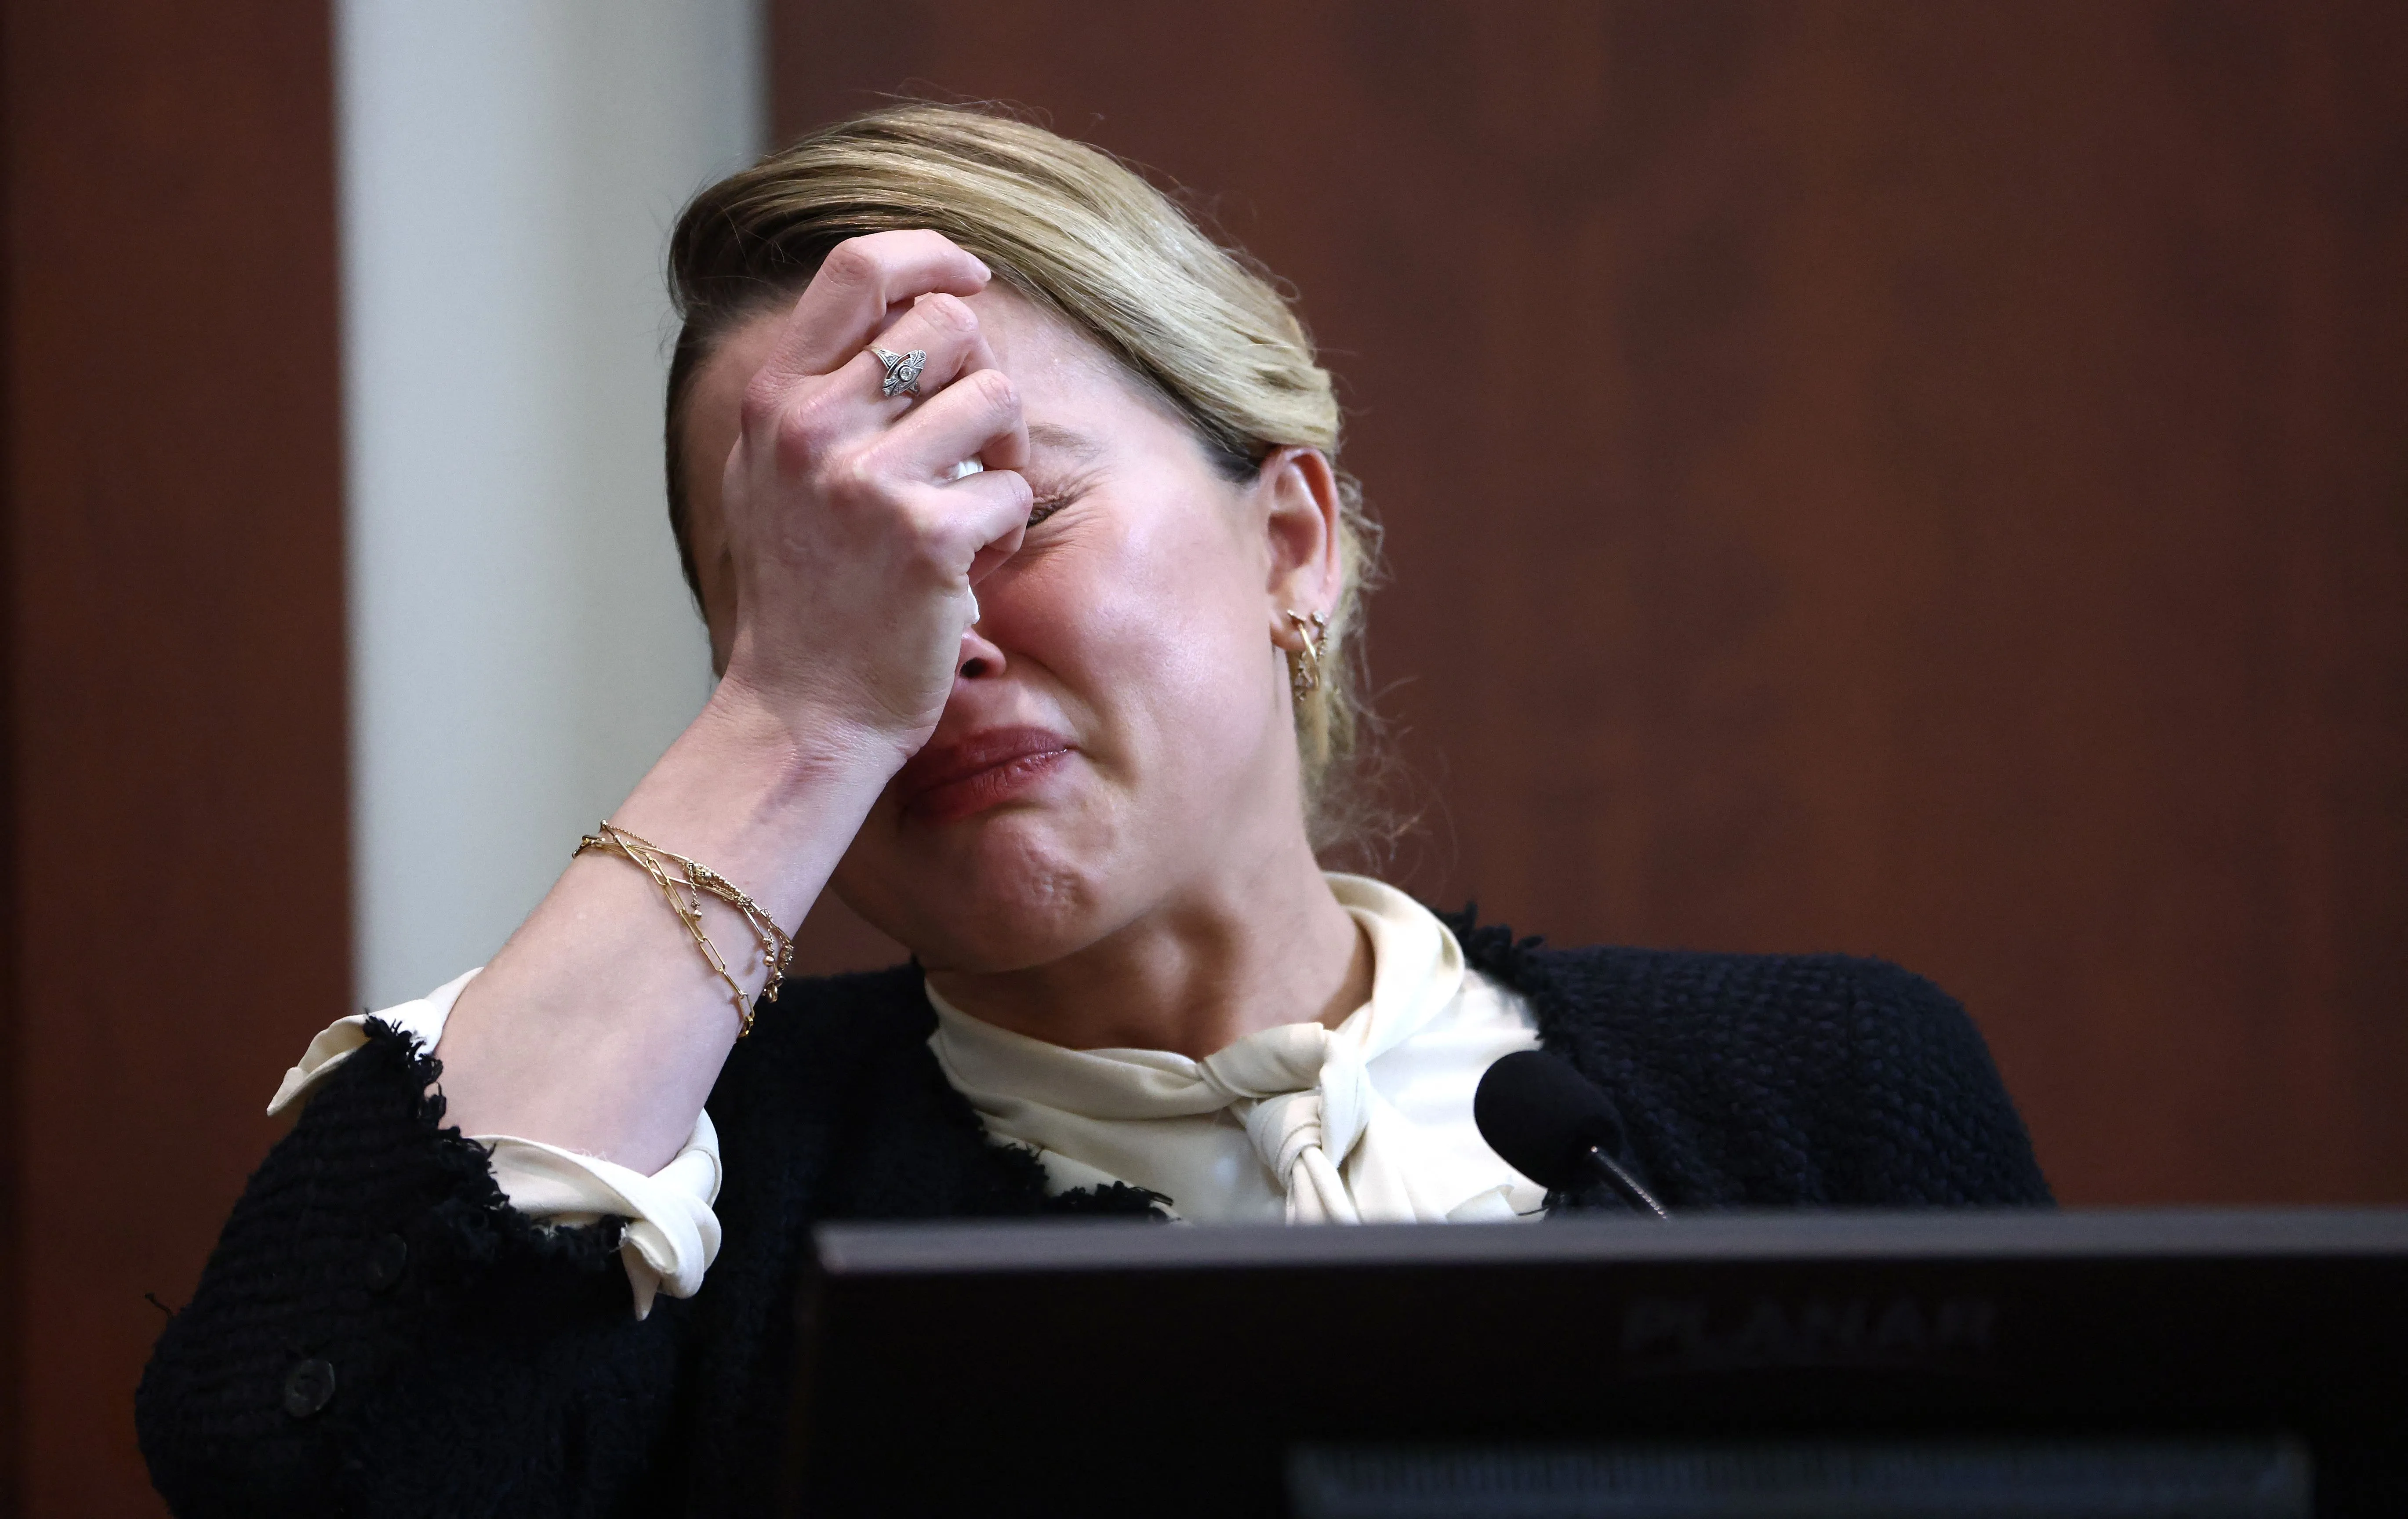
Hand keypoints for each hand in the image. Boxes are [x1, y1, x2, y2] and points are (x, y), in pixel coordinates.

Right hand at [711, 230, 1033, 766]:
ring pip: (997, 398)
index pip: (858, 268)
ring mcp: (867, 481)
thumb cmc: (804, 595)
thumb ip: (817, 386)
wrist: (802, 711)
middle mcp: (812, 427)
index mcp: (776, 400)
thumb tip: (897, 301)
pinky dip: (1004, 533)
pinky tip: (963, 571)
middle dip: (980, 380)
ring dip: (1002, 457)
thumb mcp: (775, 474)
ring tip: (963, 515)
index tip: (971, 273)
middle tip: (965, 450)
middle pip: (949, 326)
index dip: (930, 254)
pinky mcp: (927, 538)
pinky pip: (1012, 490)